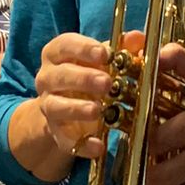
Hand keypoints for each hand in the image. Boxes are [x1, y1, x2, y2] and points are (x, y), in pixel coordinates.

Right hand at [34, 30, 137, 166]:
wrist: (71, 109)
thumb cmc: (91, 73)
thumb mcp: (105, 59)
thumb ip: (122, 48)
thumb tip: (137, 38)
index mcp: (57, 54)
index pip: (64, 45)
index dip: (83, 48)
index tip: (104, 53)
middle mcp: (47, 79)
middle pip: (60, 76)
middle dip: (83, 79)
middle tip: (107, 83)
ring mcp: (49, 106)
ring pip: (56, 106)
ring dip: (77, 109)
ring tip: (98, 110)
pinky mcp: (57, 132)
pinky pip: (65, 140)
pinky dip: (82, 145)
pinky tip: (100, 146)